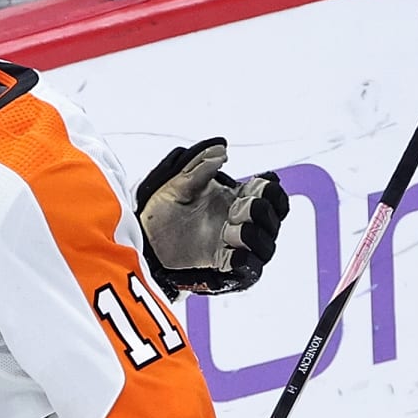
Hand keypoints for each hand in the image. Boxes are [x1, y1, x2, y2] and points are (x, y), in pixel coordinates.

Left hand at [135, 138, 288, 294]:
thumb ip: (200, 166)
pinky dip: (245, 259)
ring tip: (229, 231)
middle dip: (260, 211)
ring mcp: (235, 244)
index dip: (270, 189)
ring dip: (253, 235)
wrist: (144, 238)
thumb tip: (221, 151)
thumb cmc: (163, 210)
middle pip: (273, 216)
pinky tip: (232, 252)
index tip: (254, 187)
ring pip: (266, 244)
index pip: (270, 192)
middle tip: (236, 209)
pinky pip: (249, 266)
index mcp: (236, 197)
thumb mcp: (178, 184)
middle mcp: (242, 220)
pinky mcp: (225, 264)